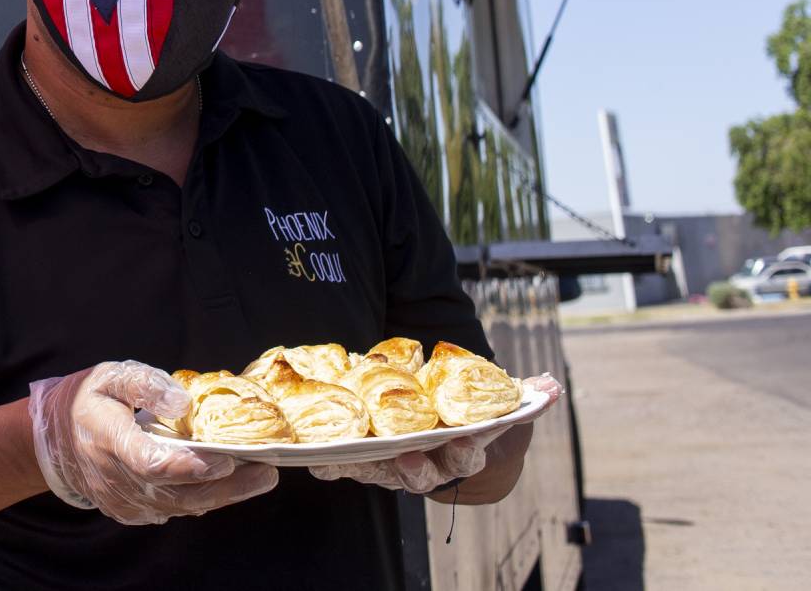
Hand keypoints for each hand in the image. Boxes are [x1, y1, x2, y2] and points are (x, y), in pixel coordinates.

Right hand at [28, 360, 278, 525]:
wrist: (54, 439)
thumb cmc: (88, 400)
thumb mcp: (111, 376)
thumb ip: (145, 385)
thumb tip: (184, 403)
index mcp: (108, 440)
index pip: (153, 463)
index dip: (193, 466)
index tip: (230, 458)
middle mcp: (116, 479)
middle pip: (178, 493)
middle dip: (227, 486)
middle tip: (266, 472)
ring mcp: (124, 501)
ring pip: (181, 506)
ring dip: (223, 495)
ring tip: (260, 477)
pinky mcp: (131, 512)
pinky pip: (174, 509)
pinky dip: (203, 498)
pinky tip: (227, 483)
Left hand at [308, 372, 562, 493]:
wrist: (442, 429)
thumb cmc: (470, 413)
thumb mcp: (495, 402)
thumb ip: (524, 395)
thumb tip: (551, 387)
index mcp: (458, 451)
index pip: (466, 459)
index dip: (465, 452)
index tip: (462, 440)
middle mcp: (426, 464)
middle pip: (419, 476)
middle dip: (413, 469)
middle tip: (406, 456)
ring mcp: (392, 464)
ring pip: (376, 473)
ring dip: (355, 469)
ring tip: (332, 464)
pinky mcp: (363, 455)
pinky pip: (346, 463)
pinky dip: (329, 462)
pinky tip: (311, 459)